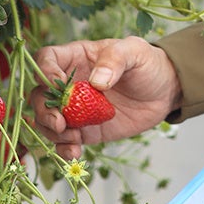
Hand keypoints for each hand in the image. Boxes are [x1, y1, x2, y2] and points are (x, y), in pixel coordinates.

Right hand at [29, 36, 182, 160]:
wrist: (165, 92)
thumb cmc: (147, 64)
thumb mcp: (134, 51)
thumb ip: (115, 59)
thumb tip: (96, 81)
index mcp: (76, 57)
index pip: (46, 59)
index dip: (44, 71)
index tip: (56, 84)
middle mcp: (69, 83)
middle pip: (39, 94)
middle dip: (43, 110)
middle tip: (60, 122)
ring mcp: (75, 109)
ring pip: (47, 120)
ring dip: (51, 132)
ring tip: (72, 138)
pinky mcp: (86, 130)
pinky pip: (65, 141)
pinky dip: (64, 149)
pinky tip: (75, 152)